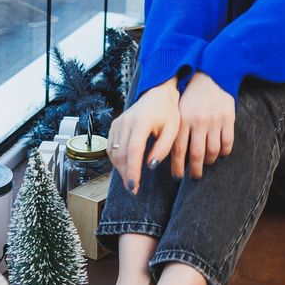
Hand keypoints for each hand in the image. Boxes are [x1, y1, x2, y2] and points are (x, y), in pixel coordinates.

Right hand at [106, 78, 180, 195]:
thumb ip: (163, 148)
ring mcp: (118, 123)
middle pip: (121, 154)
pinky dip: (116, 160)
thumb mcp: (172, 130)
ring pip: (114, 153)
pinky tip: (125, 168)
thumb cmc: (168, 112)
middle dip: (126, 174)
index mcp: (141, 122)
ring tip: (130, 181)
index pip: (133, 151)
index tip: (134, 186)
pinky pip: (111, 147)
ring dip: (120, 169)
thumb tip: (150, 166)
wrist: (158, 94)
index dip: (132, 170)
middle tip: (133, 189)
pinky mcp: (114, 125)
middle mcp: (125, 122)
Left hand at [171, 72, 234, 179]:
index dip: (177, 166)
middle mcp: (198, 121)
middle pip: (196, 154)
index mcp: (183, 119)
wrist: (211, 75)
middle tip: (195, 176)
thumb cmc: (192, 95)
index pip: (178, 149)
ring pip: (213, 151)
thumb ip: (176, 129)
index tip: (178, 176)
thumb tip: (174, 155)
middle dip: (195, 170)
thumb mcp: (179, 109)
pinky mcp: (228, 119)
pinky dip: (224, 152)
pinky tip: (221, 153)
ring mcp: (214, 121)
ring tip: (207, 163)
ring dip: (210, 162)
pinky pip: (227, 143)